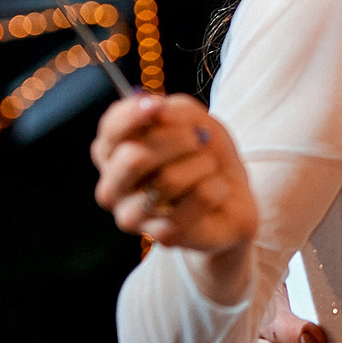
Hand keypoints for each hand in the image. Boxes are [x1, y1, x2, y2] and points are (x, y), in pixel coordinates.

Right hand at [90, 94, 257, 258]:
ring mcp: (132, 216)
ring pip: (169, 180)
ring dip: (203, 164)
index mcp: (112, 154)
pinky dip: (217, 187)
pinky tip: (216, 190)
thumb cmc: (202, 155)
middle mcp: (113, 188)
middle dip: (178, 140)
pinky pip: (198, 199)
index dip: (134, 115)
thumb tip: (158, 111)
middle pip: (135, 158)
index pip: (110, 130)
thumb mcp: (194, 120)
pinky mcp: (163, 237)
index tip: (159, 105)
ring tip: (209, 167)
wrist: (230, 198)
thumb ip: (174, 110)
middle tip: (199, 138)